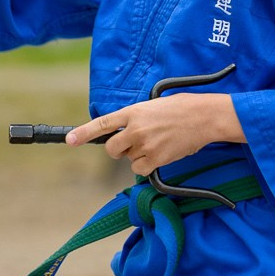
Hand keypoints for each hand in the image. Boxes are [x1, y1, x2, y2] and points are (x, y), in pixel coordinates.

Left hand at [69, 94, 243, 173]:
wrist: (204, 117)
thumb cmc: (182, 108)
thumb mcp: (154, 105)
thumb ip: (136, 117)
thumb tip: (126, 130)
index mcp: (133, 112)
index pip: (102, 123)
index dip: (83, 133)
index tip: (70, 140)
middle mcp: (135, 129)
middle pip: (111, 149)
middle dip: (117, 150)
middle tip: (131, 146)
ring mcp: (145, 145)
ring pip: (128, 160)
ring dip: (138, 156)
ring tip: (157, 143)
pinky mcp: (156, 159)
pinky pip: (140, 170)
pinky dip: (147, 166)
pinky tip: (160, 154)